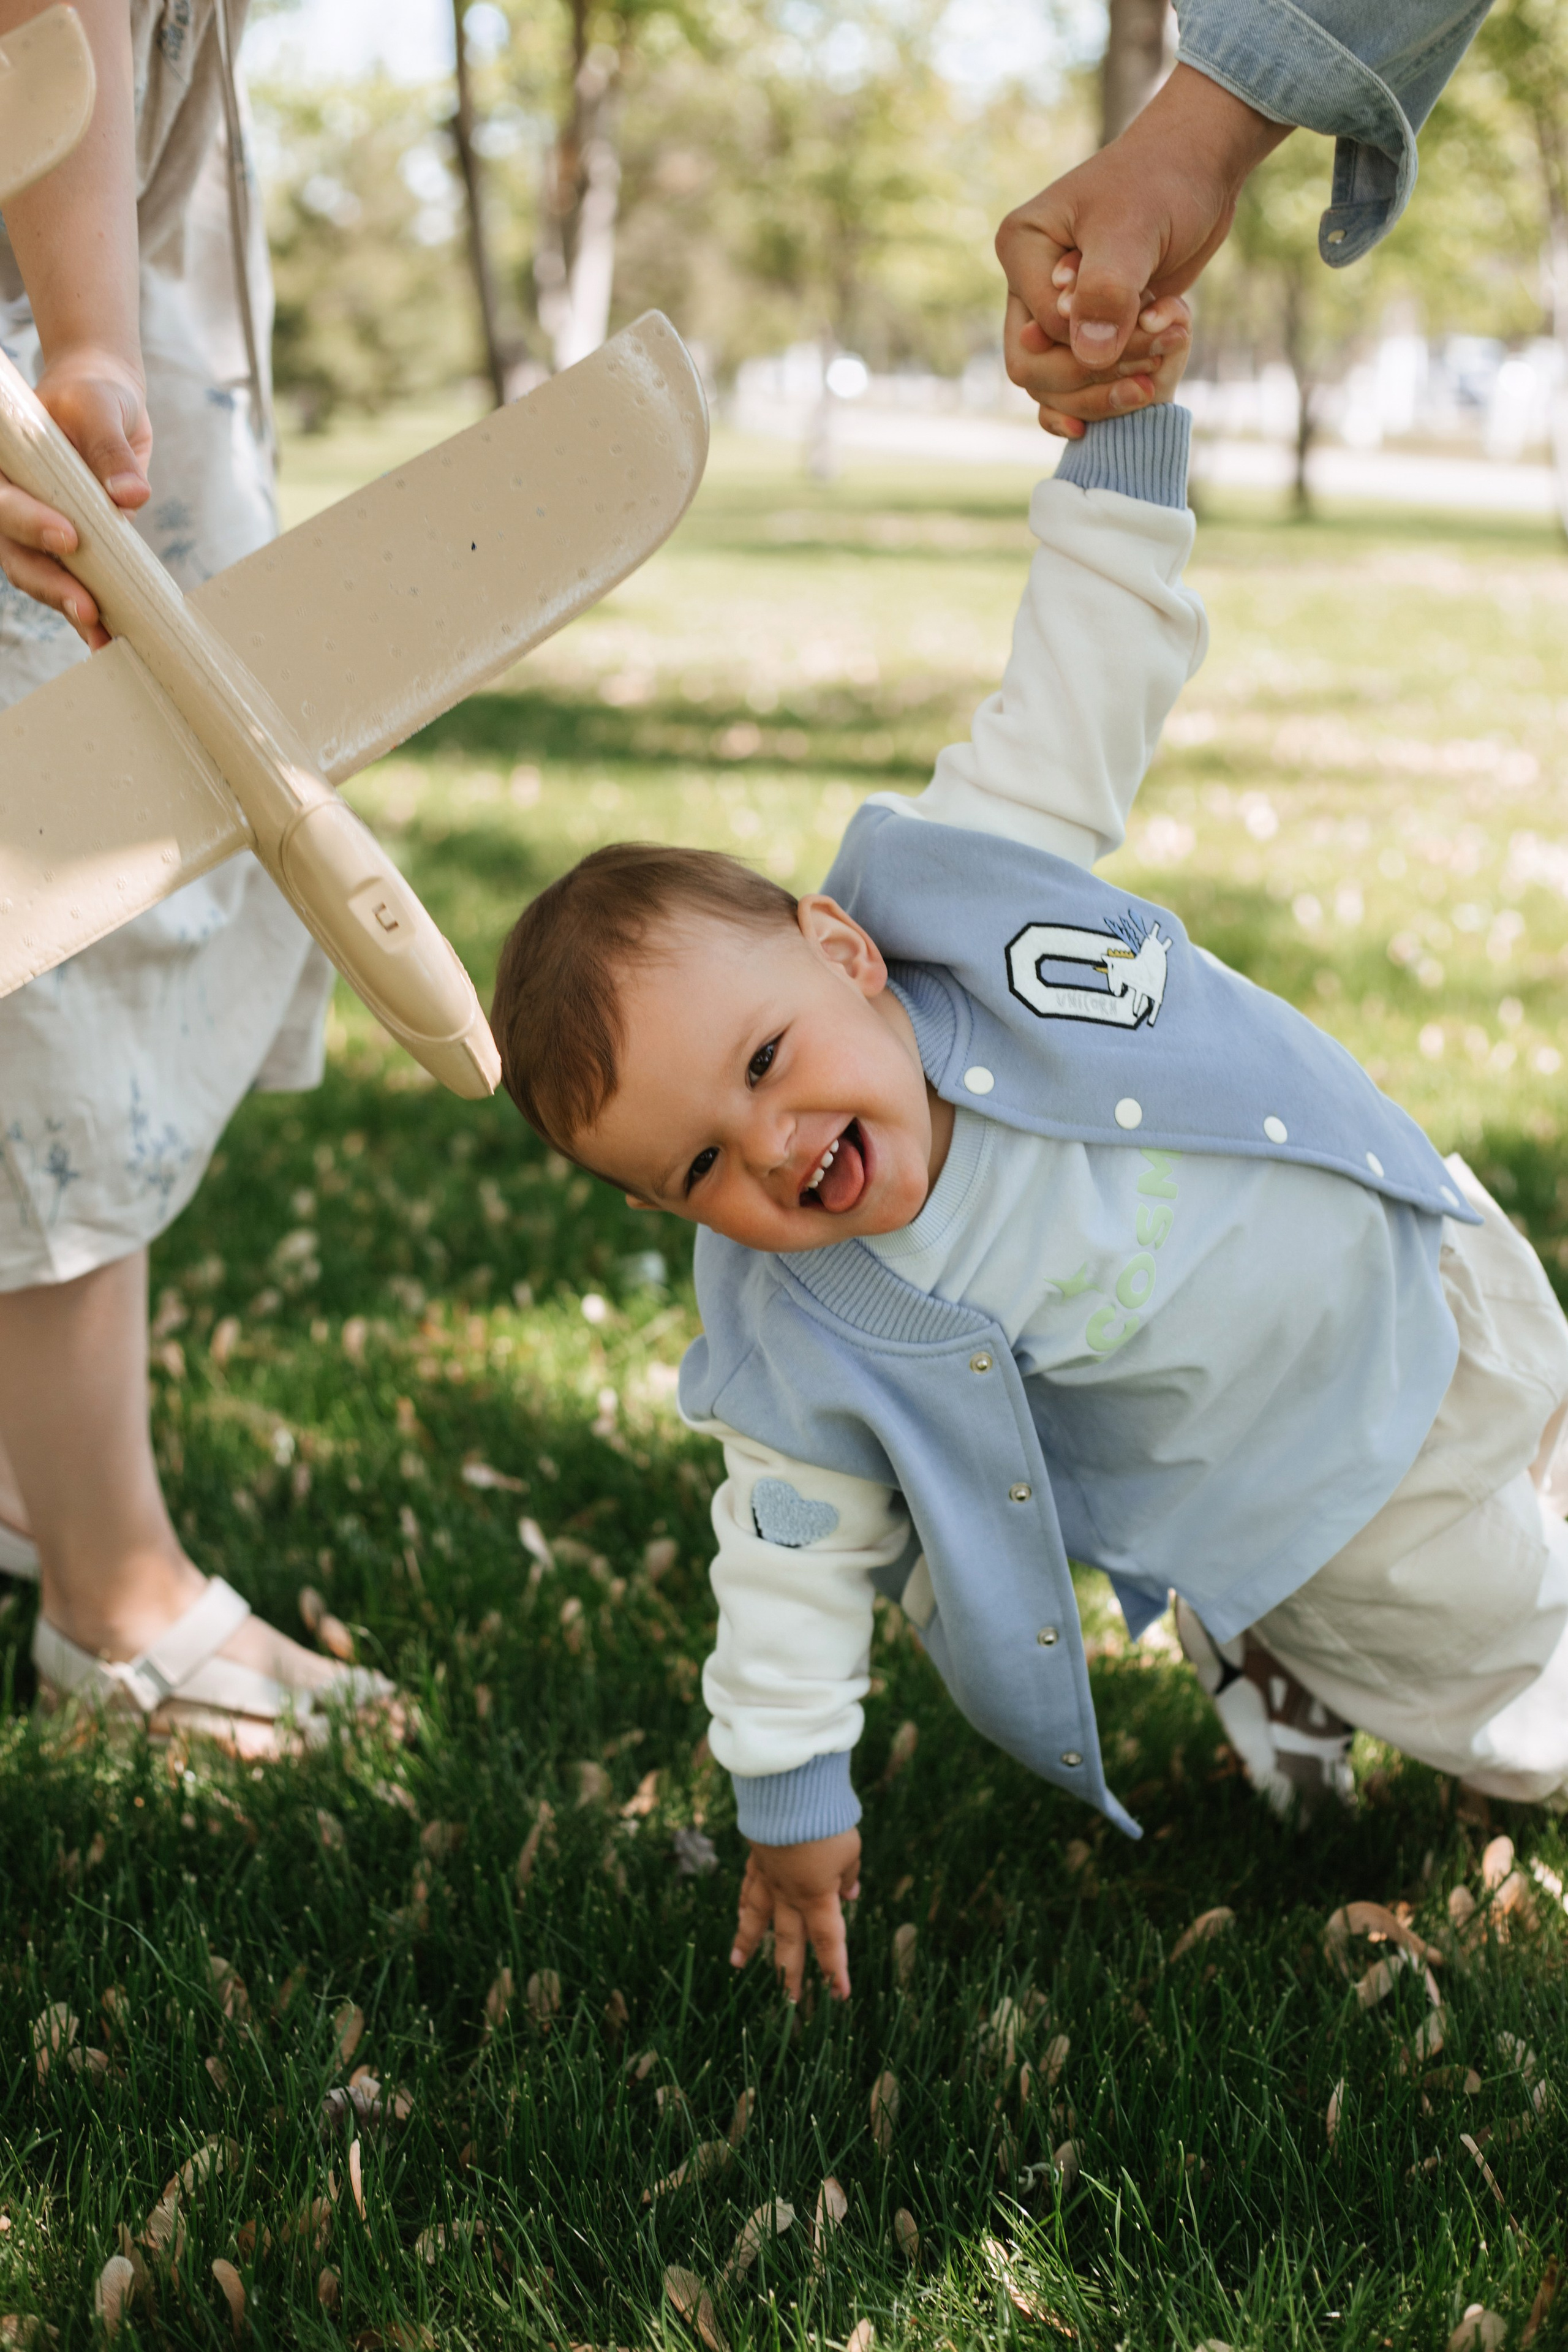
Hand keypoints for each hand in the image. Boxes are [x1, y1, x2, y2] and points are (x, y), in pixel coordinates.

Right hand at [0, 344, 150, 648]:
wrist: (105, 405)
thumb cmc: (93, 397)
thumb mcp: (100, 407)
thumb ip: (111, 450)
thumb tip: (132, 495)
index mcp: (4, 465)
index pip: (5, 500)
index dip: (30, 523)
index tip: (69, 539)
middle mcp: (13, 501)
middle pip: (15, 552)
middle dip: (50, 582)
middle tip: (87, 607)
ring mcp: (37, 529)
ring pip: (38, 575)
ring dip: (68, 607)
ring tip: (101, 637)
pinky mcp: (68, 548)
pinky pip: (70, 583)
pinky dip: (88, 612)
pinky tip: (108, 638)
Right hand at [730, 1828, 860, 2001]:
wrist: (789, 1788)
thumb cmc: (826, 1819)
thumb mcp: (850, 1850)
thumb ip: (849, 1876)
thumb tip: (850, 1893)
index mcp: (816, 1896)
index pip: (827, 1941)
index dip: (834, 1969)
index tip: (840, 1995)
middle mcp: (789, 1893)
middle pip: (789, 1940)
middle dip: (790, 1973)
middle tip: (790, 2002)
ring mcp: (769, 1876)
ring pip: (757, 1918)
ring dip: (748, 1943)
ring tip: (737, 1964)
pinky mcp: (757, 1856)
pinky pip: (749, 1887)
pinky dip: (744, 1903)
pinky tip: (738, 1913)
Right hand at [996, 63, 1288, 390]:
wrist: (1197, 170)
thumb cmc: (1163, 183)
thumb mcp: (1133, 230)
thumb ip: (1107, 292)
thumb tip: (1089, 356)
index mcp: (1022, 248)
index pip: (1042, 333)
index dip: (1096, 341)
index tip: (1155, 313)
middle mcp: (1027, 285)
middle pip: (1037, 370)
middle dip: (1101, 373)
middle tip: (1164, 346)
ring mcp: (1052, 310)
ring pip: (1057, 388)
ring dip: (1113, 385)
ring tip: (1170, 350)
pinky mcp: (1083, 328)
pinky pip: (1076, 386)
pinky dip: (1108, 396)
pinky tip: (1138, 399)